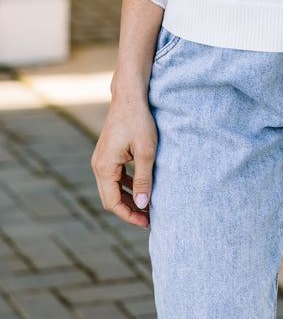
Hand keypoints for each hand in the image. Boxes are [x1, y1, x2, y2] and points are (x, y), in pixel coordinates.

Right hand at [90, 82, 157, 227]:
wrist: (129, 95)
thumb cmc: (139, 121)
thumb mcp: (146, 151)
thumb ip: (144, 179)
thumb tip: (143, 205)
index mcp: (105, 167)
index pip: (113, 202)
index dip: (129, 216)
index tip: (147, 223)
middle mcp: (98, 165)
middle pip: (110, 198)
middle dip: (129, 210)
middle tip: (149, 218)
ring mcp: (101, 158)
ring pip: (112, 188)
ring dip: (128, 198)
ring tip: (148, 206)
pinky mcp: (107, 153)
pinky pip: (114, 176)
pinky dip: (126, 185)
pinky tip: (142, 188)